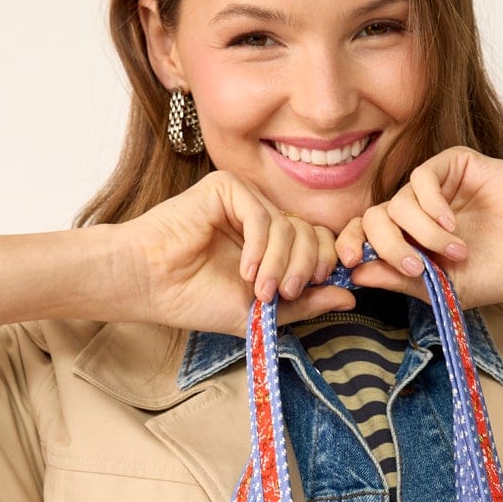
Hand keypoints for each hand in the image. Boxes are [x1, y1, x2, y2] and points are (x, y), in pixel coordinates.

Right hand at [126, 170, 354, 336]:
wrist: (150, 284)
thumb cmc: (196, 299)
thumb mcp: (260, 312)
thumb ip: (306, 304)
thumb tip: (352, 297)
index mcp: (271, 245)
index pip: (316, 245)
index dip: (319, 267)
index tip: (302, 292)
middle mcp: (262, 220)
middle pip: (311, 233)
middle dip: (303, 268)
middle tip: (283, 294)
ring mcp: (245, 201)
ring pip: (289, 226)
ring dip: (279, 263)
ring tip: (259, 290)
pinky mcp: (226, 188)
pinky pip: (262, 213)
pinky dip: (258, 245)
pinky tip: (243, 269)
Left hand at [332, 148, 502, 308]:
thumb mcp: (448, 288)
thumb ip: (402, 280)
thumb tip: (356, 273)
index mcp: (411, 242)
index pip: (364, 236)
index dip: (349, 245)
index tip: (349, 263)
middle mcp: (418, 214)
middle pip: (373, 218)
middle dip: (385, 244)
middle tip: (415, 266)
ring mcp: (436, 189)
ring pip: (397, 201)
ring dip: (422, 231)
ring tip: (455, 250)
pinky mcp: (455, 165)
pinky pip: (422, 177)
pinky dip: (430, 204)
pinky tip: (452, 223)